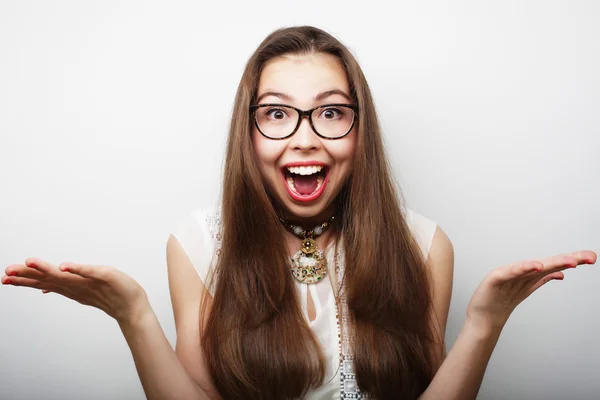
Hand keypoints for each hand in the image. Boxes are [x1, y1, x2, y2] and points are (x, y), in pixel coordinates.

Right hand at [2, 258, 148, 323]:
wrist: (131, 307)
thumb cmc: (109, 295)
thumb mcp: (81, 289)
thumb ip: (63, 286)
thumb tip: (43, 287)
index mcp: (69, 286)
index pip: (42, 281)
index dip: (24, 279)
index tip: (5, 277)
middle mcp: (75, 285)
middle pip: (48, 279)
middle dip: (27, 275)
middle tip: (7, 272)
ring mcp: (88, 282)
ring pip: (63, 275)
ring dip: (47, 269)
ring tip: (30, 262)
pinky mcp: (103, 277)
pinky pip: (89, 272)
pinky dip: (77, 268)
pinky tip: (64, 266)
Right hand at [466, 250, 596, 331]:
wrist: (483, 316)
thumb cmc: (500, 300)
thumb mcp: (526, 288)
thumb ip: (543, 279)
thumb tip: (562, 274)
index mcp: (531, 275)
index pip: (556, 265)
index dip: (573, 260)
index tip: (592, 258)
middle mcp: (522, 272)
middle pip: (549, 263)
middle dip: (570, 259)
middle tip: (590, 257)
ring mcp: (509, 275)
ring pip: (535, 267)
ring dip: (553, 263)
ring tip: (572, 262)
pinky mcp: (496, 279)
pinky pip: (512, 272)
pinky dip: (524, 268)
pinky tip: (537, 266)